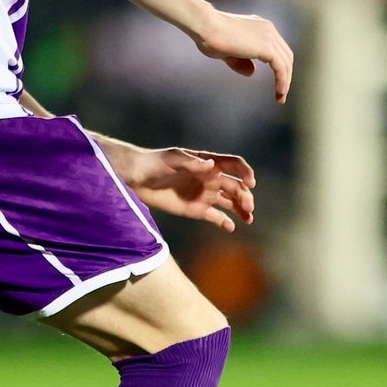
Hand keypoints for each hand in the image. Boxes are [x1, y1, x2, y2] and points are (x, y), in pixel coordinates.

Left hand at [100, 140, 255, 232]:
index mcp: (208, 163)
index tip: (250, 183)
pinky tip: (231, 227)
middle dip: (245, 197)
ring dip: (241, 209)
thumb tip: (211, 165)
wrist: (136, 179)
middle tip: (248, 208)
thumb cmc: (153, 163)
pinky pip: (216, 217)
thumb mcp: (171, 159)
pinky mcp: (196, 210)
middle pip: (235, 187)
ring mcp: (204, 195)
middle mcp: (210, 179)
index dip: (245, 172)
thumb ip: (191, 162)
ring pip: (230, 202)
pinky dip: (225, 222)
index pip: (234, 165)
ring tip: (248, 219)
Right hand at [196, 10, 293, 102]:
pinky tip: (279, 92)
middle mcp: (268, 29)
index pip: (277, 49)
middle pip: (286, 55)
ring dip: (285, 82)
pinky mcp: (267, 47)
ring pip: (286, 62)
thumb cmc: (211, 36)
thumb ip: (241, 61)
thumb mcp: (228, 52)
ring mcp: (269, 36)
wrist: (206, 26)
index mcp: (261, 27)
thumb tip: (252, 72)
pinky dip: (282, 81)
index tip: (276, 81)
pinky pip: (281, 67)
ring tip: (280, 97)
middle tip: (281, 93)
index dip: (279, 66)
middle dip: (285, 75)